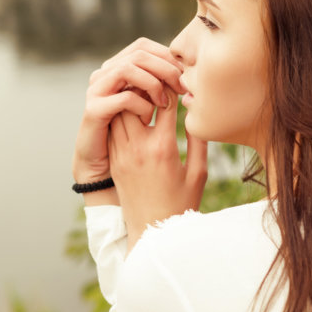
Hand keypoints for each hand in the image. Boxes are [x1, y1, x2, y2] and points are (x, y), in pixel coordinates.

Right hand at [72, 38, 184, 190]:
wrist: (101, 168)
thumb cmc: (127, 140)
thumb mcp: (144, 109)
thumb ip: (155, 89)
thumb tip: (185, 75)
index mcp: (117, 72)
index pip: (143, 46)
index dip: (166, 55)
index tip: (185, 74)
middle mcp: (104, 76)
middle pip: (137, 53)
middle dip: (165, 67)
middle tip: (181, 87)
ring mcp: (96, 92)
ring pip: (127, 69)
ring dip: (153, 83)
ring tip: (164, 103)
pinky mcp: (94, 112)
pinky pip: (123, 98)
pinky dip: (141, 105)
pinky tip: (149, 119)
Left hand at [108, 86, 207, 250]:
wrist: (151, 234)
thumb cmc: (180, 205)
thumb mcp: (198, 174)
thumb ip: (198, 142)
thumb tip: (196, 114)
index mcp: (162, 148)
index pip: (164, 102)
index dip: (172, 85)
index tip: (179, 79)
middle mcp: (138, 148)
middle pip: (134, 100)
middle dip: (146, 84)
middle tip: (157, 77)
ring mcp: (121, 154)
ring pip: (118, 111)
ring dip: (130, 98)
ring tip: (144, 89)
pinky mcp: (114, 160)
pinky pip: (112, 128)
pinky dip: (121, 114)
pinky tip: (132, 109)